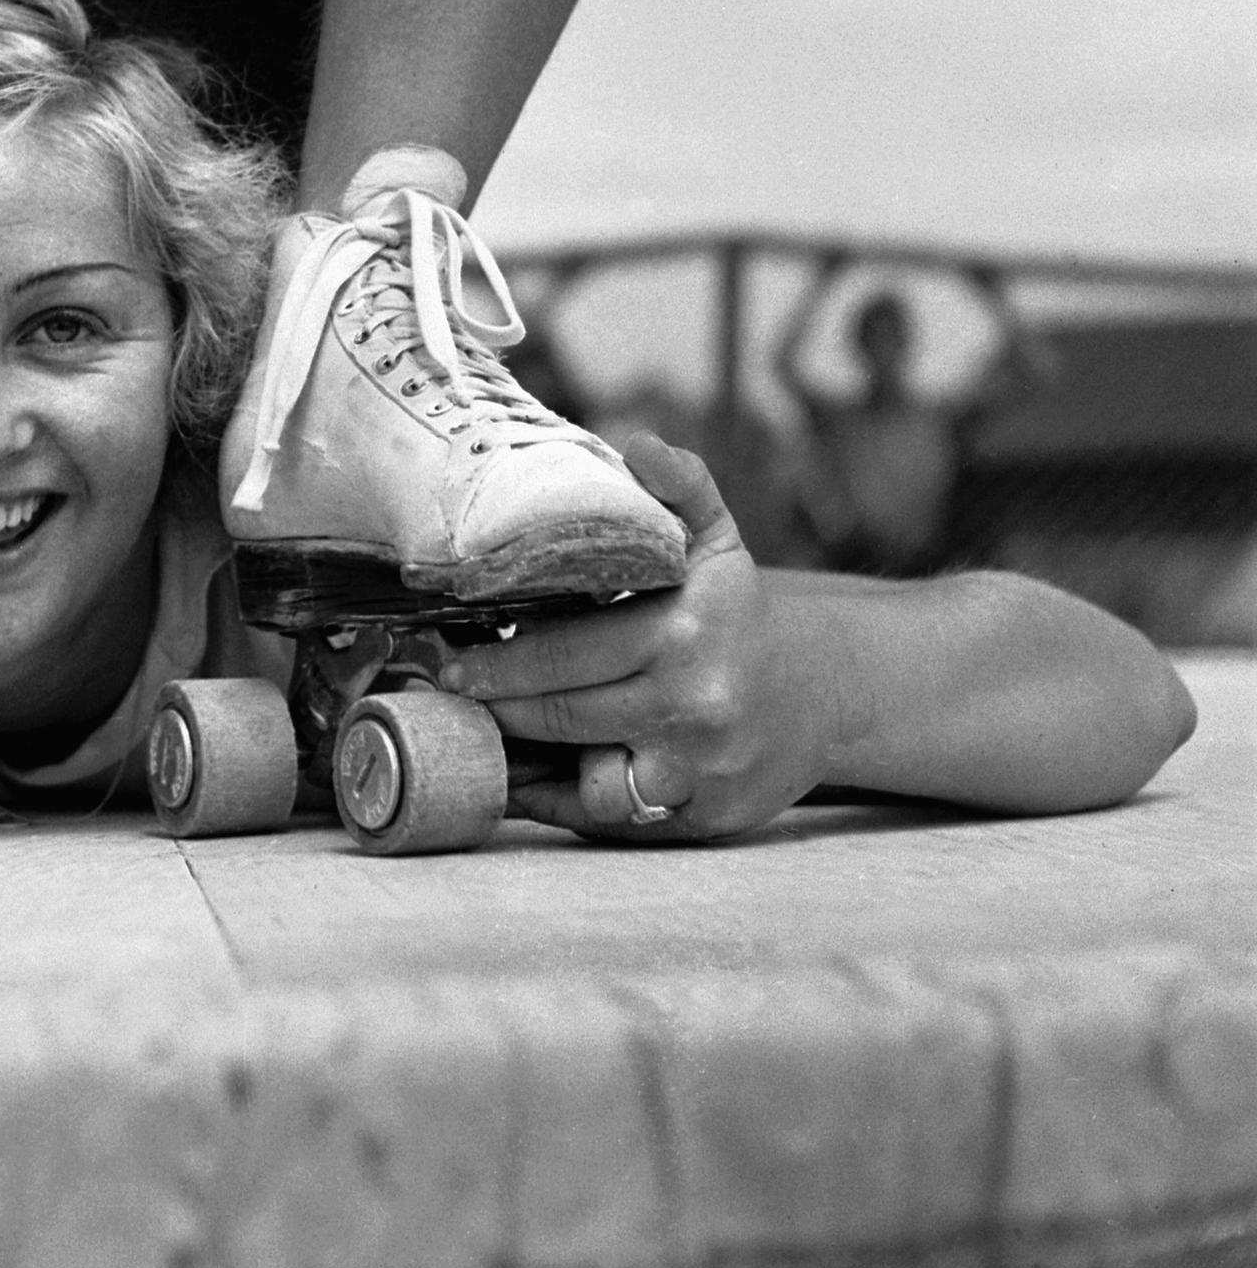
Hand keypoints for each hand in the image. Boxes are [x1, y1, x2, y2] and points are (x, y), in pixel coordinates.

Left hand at [436, 436, 844, 842]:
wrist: (820, 695)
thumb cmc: (739, 613)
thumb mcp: (717, 540)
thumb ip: (680, 487)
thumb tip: (638, 447)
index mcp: (687, 632)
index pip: (569, 650)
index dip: (500, 657)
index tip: (449, 653)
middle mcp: (696, 706)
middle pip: (565, 713)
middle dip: (496, 703)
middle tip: (447, 690)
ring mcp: (701, 770)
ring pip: (584, 778)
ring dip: (524, 762)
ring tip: (474, 736)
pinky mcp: (703, 818)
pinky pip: (612, 820)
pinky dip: (561, 804)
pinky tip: (522, 782)